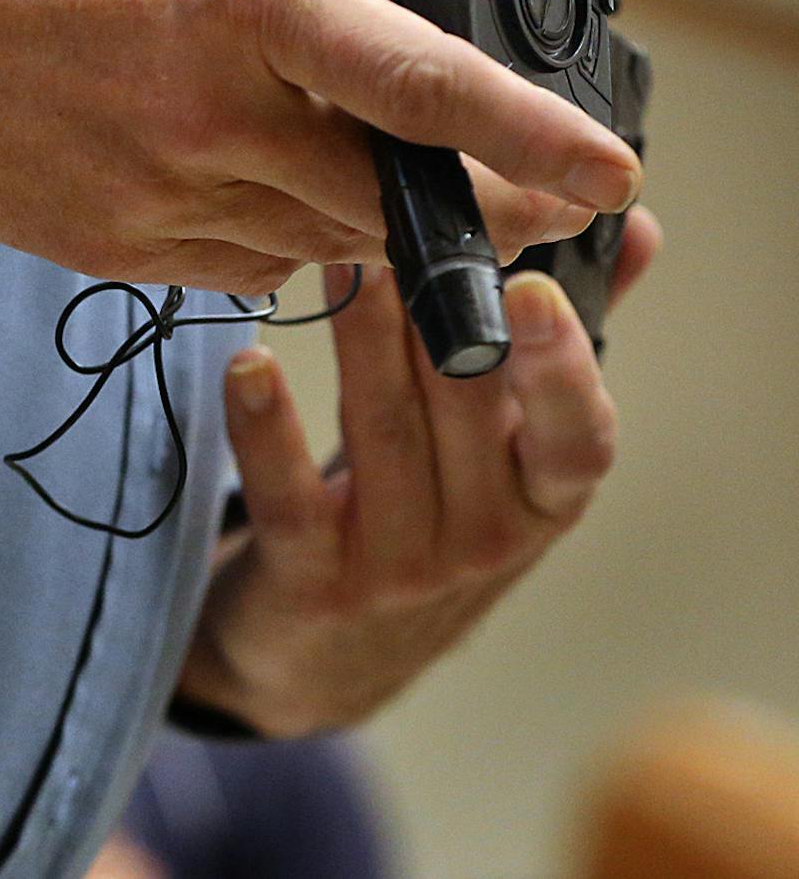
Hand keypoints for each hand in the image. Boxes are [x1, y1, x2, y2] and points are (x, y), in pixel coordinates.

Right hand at [0, 0, 641, 293]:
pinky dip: (265, 239)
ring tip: (349, 167)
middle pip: (382, 197)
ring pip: (310, 246)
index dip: (531, 138)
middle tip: (500, 190)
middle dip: (458, 203)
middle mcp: (205, 114)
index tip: (603, 174)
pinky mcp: (100, 244)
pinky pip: (228, 270)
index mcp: (237, 0)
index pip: (422, 86)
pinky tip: (245, 182)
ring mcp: (148, 194)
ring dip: (353, 218)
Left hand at [173, 207, 661, 735]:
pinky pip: (290, 497)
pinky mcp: (313, 583)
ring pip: (383, 433)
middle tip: (396, 220)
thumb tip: (634, 227)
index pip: (576, 438)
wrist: (322, 662)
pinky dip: (266, 427)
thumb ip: (559, 344)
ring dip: (360, 338)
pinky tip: (248, 365)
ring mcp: (400, 569)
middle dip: (432, 310)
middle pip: (465, 410)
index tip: (530, 288)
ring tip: (334, 257)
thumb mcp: (503, 452)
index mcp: (543, 500)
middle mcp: (486, 541)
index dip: (559, 367)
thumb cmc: (426, 520)